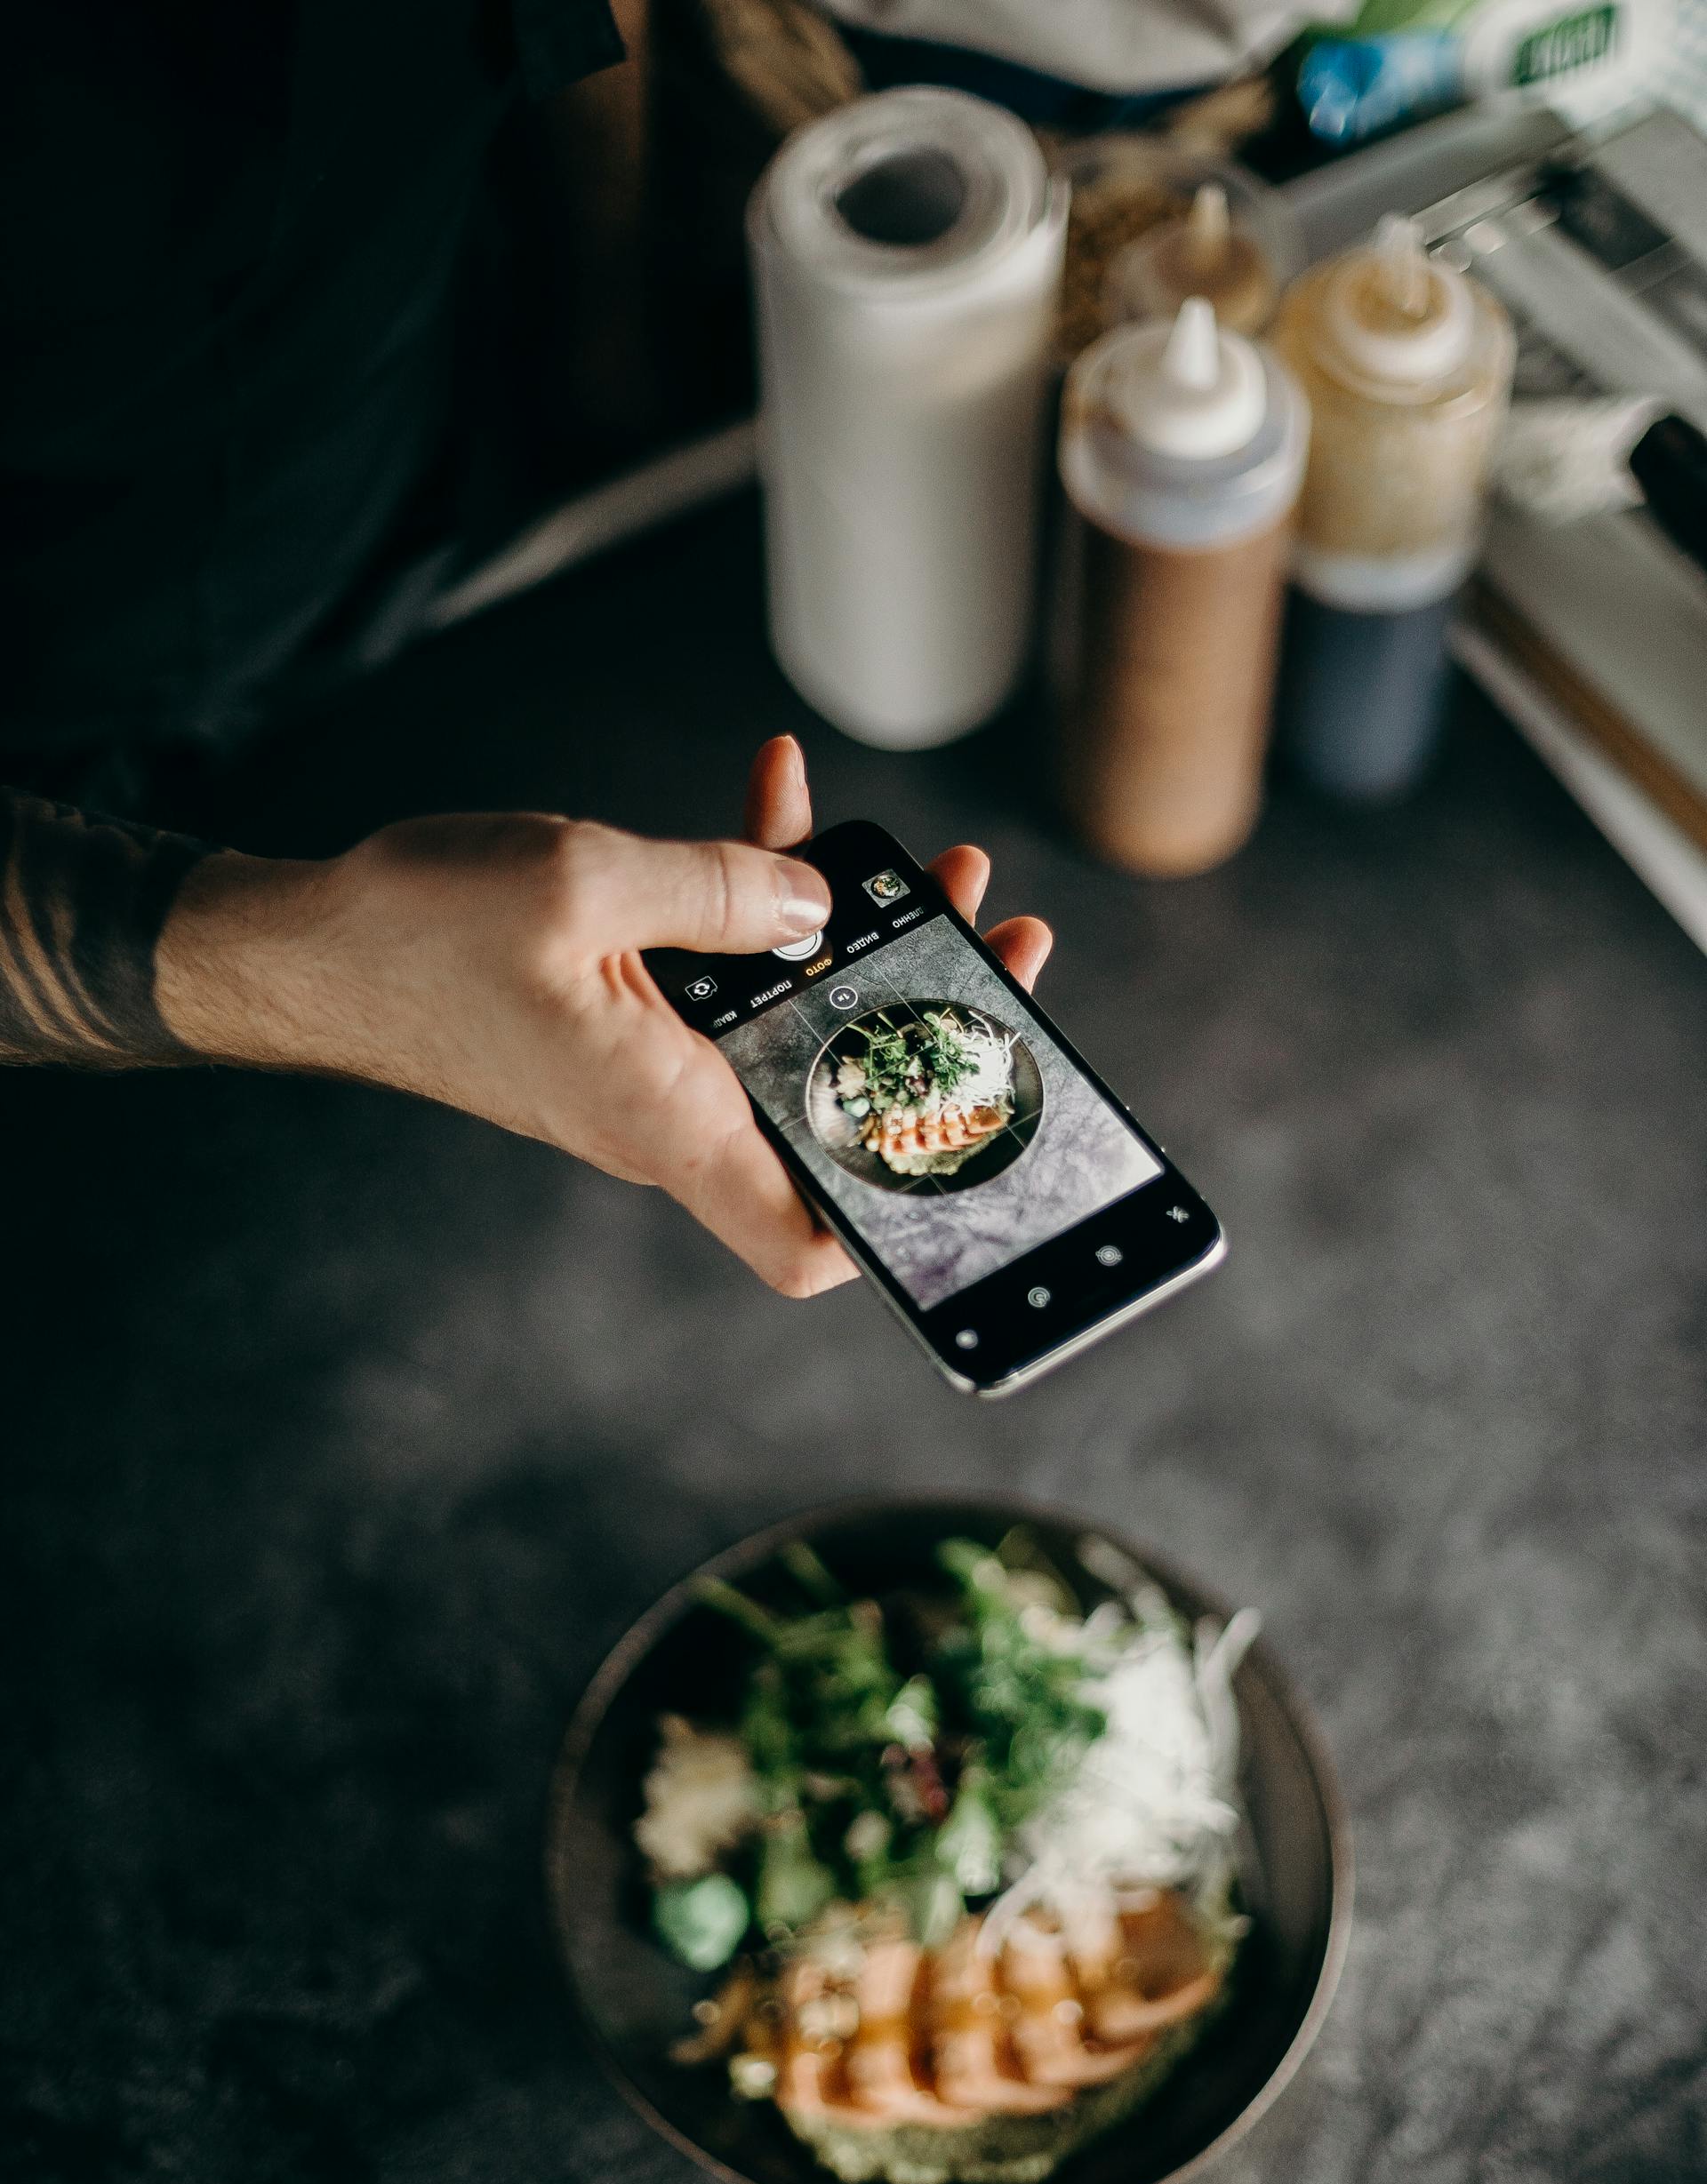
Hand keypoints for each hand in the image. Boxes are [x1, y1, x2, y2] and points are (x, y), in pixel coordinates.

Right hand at [156, 737, 1052, 1295]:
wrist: (309, 948)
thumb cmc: (417, 936)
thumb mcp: (579, 882)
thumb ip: (717, 887)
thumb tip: (817, 901)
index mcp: (671, 1120)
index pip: (804, 1243)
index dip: (894, 1225)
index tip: (968, 1140)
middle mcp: (674, 1116)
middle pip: (835, 1112)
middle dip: (926, 1026)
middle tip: (988, 939)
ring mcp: (654, 1071)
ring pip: (794, 1027)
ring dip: (862, 945)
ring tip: (918, 865)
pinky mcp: (630, 1023)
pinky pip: (723, 973)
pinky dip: (761, 896)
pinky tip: (784, 796)